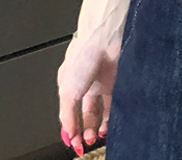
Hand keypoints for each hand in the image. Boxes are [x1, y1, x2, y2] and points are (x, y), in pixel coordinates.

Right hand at [57, 29, 121, 155]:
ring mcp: (99, 81)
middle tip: (86, 141)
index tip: (73, 143)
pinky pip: (112, 102)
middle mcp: (83, 83)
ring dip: (98, 126)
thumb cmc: (83, 55)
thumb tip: (69, 134)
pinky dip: (110, 115)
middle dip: (85, 130)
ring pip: (99, 109)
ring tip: (97, 136)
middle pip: (83, 113)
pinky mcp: (114, 79)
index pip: (67, 113)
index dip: (70, 129)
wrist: (104, 37)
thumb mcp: (68, 91)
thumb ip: (68, 115)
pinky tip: (109, 124)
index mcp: (67, 84)